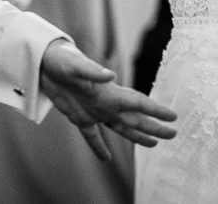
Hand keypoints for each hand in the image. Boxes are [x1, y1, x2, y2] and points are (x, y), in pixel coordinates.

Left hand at [39, 41, 176, 159]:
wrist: (44, 61)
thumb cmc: (62, 60)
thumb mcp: (76, 65)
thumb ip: (93, 72)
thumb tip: (110, 75)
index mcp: (109, 92)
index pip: (138, 103)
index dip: (156, 111)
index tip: (173, 117)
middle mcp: (106, 103)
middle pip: (135, 118)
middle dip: (154, 127)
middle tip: (173, 134)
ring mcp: (94, 110)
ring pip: (120, 128)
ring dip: (136, 136)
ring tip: (152, 144)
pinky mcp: (78, 116)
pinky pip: (91, 135)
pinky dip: (98, 146)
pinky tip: (106, 159)